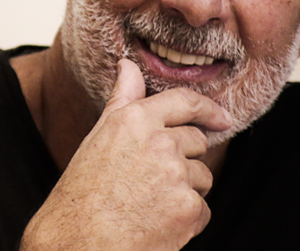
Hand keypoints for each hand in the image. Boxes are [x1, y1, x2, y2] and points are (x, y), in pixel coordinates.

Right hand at [20, 59, 231, 250]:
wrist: (78, 243)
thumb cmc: (82, 194)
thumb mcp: (99, 137)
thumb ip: (122, 99)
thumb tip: (128, 66)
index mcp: (135, 119)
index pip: (184, 101)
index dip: (207, 108)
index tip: (221, 117)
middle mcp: (159, 141)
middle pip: (196, 142)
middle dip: (184, 159)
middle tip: (153, 181)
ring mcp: (176, 174)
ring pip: (201, 177)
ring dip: (185, 190)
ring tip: (149, 203)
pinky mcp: (188, 208)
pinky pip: (202, 209)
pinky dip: (186, 220)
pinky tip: (157, 223)